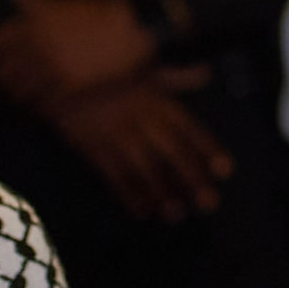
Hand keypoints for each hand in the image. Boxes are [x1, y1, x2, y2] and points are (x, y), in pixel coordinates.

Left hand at [0, 0, 158, 114]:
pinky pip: (42, 103)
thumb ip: (34, 0)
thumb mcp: (65, 0)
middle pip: (2, 70)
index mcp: (34, 20)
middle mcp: (38, 43)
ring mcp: (53, 66)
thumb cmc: (104, 12)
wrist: (138, 28)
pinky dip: (38, 108)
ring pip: (19, 90)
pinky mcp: (69, 86)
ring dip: (16, 97)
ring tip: (20, 100)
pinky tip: (41, 108)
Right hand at [46, 79, 232, 221]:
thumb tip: (207, 73)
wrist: (63, 80)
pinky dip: (128, 194)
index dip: (208, 149)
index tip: (225, 171)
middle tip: (209, 204)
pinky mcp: (93, 149)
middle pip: (171, 152)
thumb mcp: (146, 72)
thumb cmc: (112, 79)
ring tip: (177, 214)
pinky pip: (113, 174)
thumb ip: (177, 78)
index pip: (189, 128)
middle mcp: (140, 120)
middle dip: (191, 178)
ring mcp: (116, 136)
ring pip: (144, 167)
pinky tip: (142, 212)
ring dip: (162, 192)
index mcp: (157, 101)